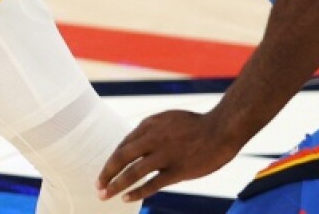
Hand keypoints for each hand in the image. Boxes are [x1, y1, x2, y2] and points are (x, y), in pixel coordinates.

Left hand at [97, 110, 240, 203]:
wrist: (221, 128)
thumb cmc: (195, 125)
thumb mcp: (167, 119)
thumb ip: (150, 131)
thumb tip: (133, 144)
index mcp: (149, 125)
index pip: (123, 145)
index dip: (111, 161)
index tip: (105, 173)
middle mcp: (153, 138)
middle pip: (121, 157)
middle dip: (106, 173)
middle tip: (97, 186)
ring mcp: (165, 155)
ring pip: (133, 172)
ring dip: (116, 185)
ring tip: (105, 195)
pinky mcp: (178, 170)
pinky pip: (153, 184)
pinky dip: (137, 192)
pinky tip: (127, 198)